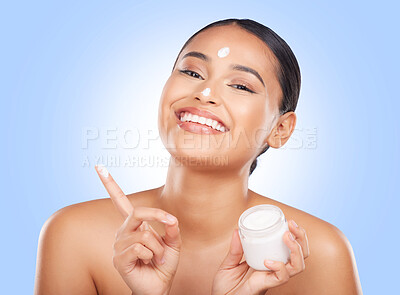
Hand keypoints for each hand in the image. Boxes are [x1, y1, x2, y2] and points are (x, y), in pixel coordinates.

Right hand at [95, 165, 181, 294]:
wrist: (159, 287)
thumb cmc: (163, 264)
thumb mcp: (174, 244)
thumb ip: (172, 230)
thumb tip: (171, 219)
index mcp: (134, 225)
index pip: (119, 201)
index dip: (110, 184)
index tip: (99, 167)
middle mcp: (123, 232)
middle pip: (137, 212)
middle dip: (157, 216)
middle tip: (171, 224)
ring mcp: (119, 245)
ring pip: (144, 234)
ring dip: (158, 247)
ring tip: (157, 257)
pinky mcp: (119, 259)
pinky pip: (140, 248)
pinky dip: (151, 255)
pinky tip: (148, 262)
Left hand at [212, 219, 308, 294]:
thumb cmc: (225, 286)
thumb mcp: (228, 263)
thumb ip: (235, 249)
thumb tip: (238, 230)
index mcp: (268, 261)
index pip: (290, 249)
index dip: (295, 235)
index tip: (289, 222)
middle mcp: (274, 270)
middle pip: (300, 256)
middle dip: (301, 239)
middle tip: (292, 226)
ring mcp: (271, 278)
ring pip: (297, 266)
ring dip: (296, 250)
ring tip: (287, 237)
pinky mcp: (265, 286)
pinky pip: (281, 278)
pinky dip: (279, 267)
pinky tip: (268, 261)